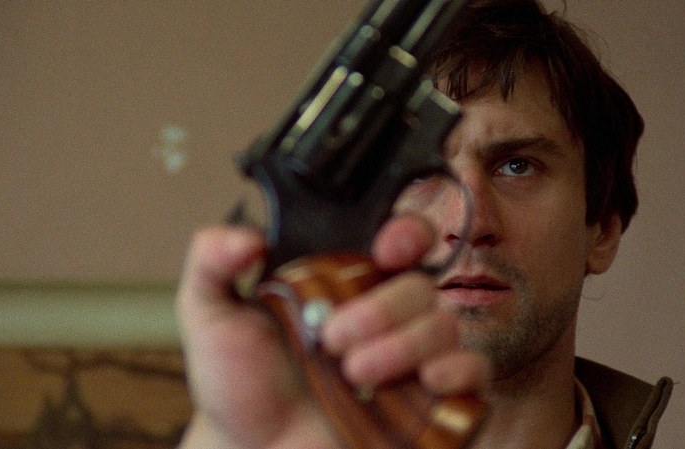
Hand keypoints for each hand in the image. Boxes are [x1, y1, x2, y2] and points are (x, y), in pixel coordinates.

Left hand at [175, 218, 489, 448]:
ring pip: (445, 325)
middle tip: (334, 339)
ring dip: (403, 346)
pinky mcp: (429, 401)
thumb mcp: (210, 316)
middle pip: (422, 285)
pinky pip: (473, 373)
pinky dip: (459, 371)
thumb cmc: (239, 385)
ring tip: (354, 374)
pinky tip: (427, 381)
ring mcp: (410, 357)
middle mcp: (385, 315)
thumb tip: (246, 235)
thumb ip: (212, 263)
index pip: (402, 240)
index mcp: (347, 283)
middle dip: (382, 309)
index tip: (385, 248)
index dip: (407, 233)